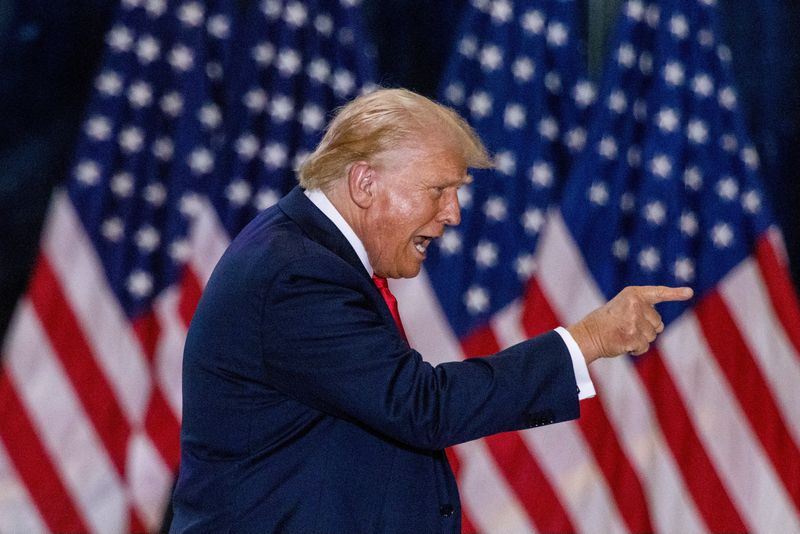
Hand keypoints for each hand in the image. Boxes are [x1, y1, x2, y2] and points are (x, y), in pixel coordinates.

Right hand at [567, 286, 692, 363]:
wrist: (587, 335)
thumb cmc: (604, 322)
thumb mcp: (621, 306)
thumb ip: (641, 310)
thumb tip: (660, 326)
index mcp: (633, 294)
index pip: (658, 293)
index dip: (675, 294)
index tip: (689, 292)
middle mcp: (636, 305)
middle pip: (658, 322)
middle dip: (646, 328)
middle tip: (626, 327)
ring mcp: (635, 321)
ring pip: (652, 336)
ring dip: (640, 339)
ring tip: (623, 334)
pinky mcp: (634, 337)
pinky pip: (644, 347)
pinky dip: (636, 349)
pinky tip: (623, 344)